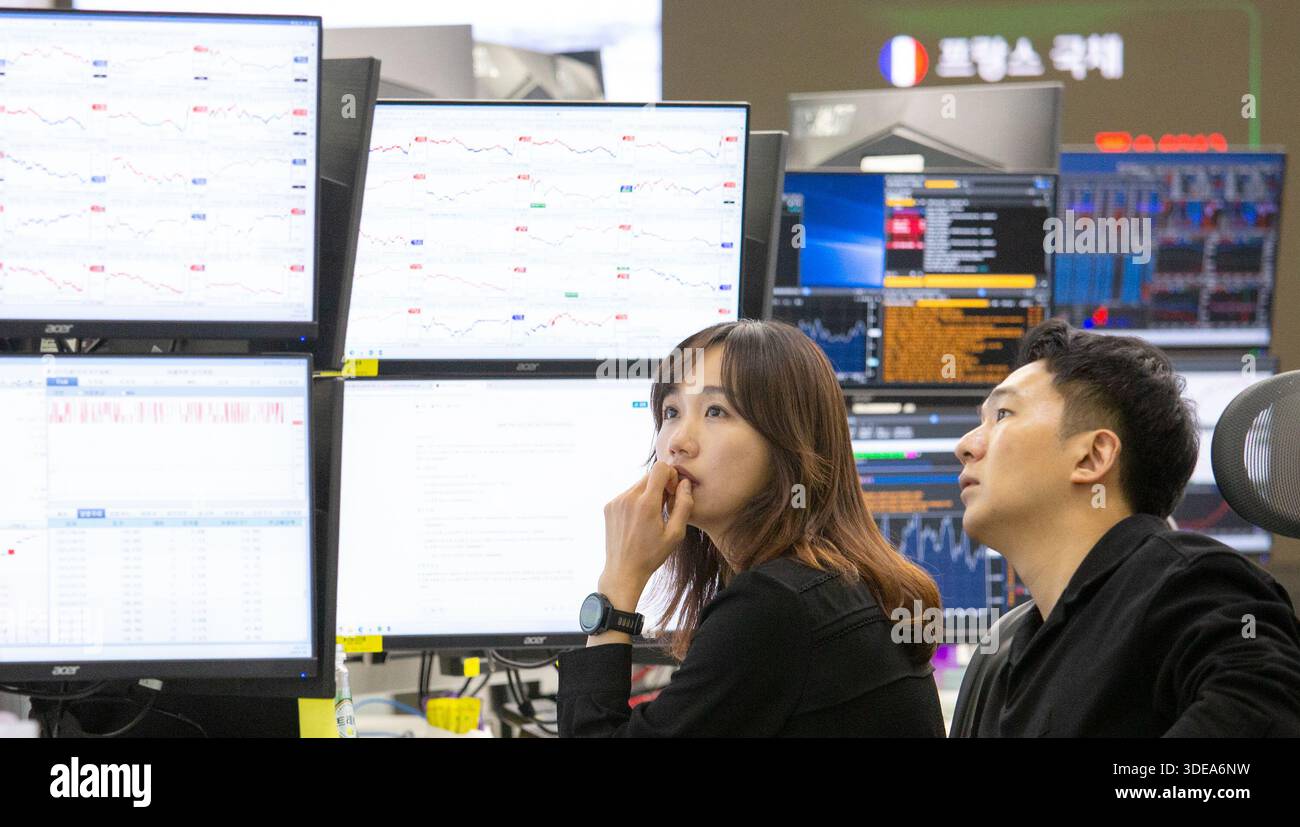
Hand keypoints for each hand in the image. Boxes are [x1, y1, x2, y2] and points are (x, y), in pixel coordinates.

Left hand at [601, 461, 693, 600]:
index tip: (672, 492)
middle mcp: (628, 498)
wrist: (624, 570)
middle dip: (661, 485)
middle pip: (649, 475)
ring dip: (648, 493)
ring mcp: (616, 502)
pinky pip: (627, 494)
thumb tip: (684, 483)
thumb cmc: (652, 555)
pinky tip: (638, 520)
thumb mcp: (675, 533)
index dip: (671, 475)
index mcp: (647, 504)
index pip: (660, 468)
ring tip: (651, 516)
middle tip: (665, 506)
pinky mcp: (609, 506)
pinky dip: (636, 501)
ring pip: (638, 484)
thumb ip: (684, 505)